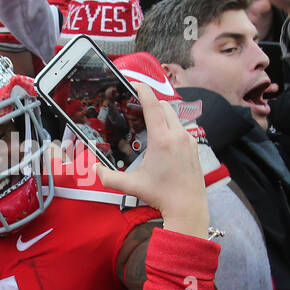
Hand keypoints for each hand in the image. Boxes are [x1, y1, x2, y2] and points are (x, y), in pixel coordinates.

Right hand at [93, 83, 208, 237]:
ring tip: (147, 123)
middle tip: (136, 106)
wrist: (188, 206)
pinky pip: (181, 128)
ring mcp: (188, 140)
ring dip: (161, 115)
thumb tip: (96, 169)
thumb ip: (109, 178)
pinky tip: (161, 139)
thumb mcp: (132, 186)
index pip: (153, 105)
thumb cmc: (162, 195)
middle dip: (150, 102)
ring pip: (174, 116)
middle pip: (164, 106)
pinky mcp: (194, 146)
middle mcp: (177, 135)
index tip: (134, 83)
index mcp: (162, 140)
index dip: (142, 90)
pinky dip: (170, 126)